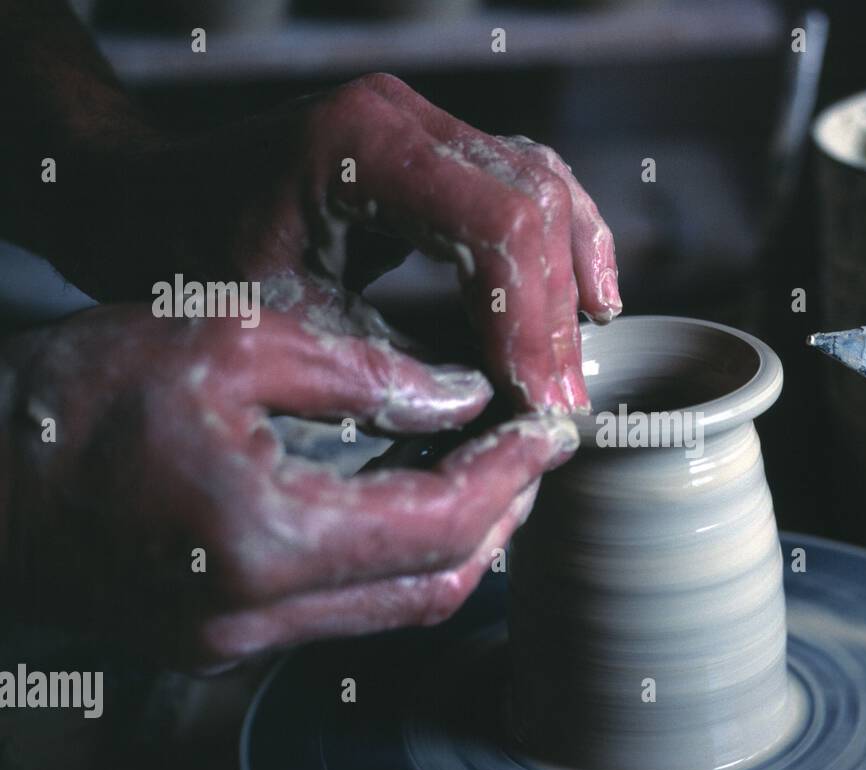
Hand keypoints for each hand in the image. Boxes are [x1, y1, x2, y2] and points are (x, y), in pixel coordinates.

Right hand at [0, 304, 578, 669]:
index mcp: (266, 539)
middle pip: (438, 586)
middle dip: (501, 515)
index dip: (511, 474)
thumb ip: (359, 374)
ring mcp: (239, 643)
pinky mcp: (223, 642)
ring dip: (459, 542)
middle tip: (532, 449)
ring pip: (400, 609)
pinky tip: (409, 495)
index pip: (443, 524)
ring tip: (487, 466)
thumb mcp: (227, 343)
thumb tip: (458, 398)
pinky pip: (348, 610)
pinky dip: (398, 558)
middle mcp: (261, 616)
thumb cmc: (77, 397)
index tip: (550, 428)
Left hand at [49, 73, 620, 413]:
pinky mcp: (433, 150)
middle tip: (560, 406)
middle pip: (536, 202)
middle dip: (555, 316)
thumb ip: (396, 371)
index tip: (540, 405)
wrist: (143, 208)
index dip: (533, 321)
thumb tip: (500, 418)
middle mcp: (403, 116)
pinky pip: (527, 186)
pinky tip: (584, 304)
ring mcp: (422, 125)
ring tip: (574, 367)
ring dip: (569, 284)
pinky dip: (560, 249)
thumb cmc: (188, 269)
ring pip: (545, 188)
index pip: (498, 223)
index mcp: (360, 145)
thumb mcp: (287, 332)